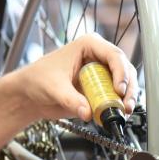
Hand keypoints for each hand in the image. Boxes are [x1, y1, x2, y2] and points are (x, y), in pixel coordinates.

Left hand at [3, 33, 138, 122]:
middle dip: (128, 87)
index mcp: (89, 45)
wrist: (30, 95)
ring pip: (125, 82)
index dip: (120, 72)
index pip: (113, 55)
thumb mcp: (54, 88)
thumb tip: (87, 112)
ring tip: (124, 111)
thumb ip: (71, 100)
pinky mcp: (100, 89)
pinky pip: (116, 96)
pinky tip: (118, 113)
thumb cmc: (38, 80)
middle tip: (125, 104)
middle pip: (124, 69)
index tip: (119, 89)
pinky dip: (120, 104)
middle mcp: (99, 57)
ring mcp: (101, 73)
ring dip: (128, 97)